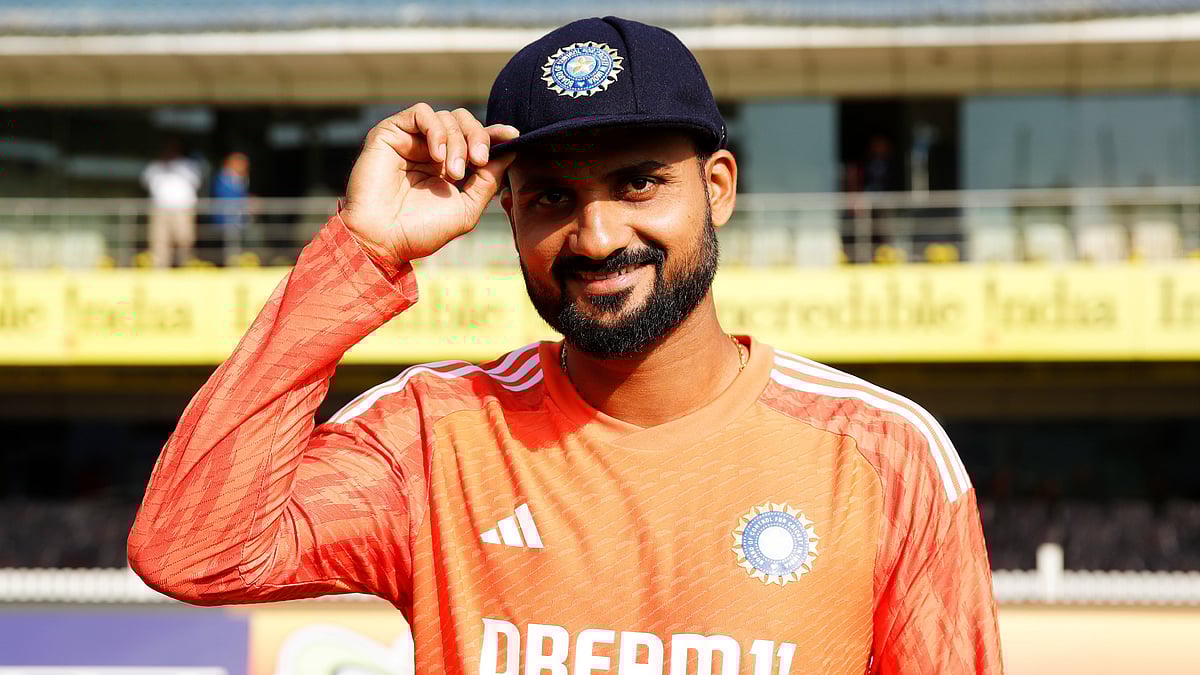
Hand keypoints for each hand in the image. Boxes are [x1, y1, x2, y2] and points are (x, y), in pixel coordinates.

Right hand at [340, 104, 519, 263]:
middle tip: (479, 161)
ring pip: (446, 117)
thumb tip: (511, 151)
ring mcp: (410, 140)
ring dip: (457, 141)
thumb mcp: (466, 208)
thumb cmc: (420, 231)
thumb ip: (488, 180)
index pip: (474, 140)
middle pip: (463, 121)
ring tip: (453, 172)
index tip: (513, 136)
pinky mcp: (390, 133)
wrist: (382, 240)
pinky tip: (436, 156)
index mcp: (446, 166)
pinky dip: (436, 130)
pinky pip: (421, 112)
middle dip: (478, 137)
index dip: (495, 134)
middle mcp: (428, 150)